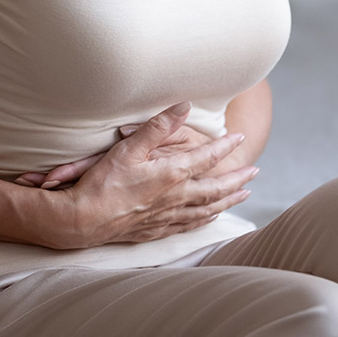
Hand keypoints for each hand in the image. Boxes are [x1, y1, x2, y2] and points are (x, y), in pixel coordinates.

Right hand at [25, 102, 258, 248]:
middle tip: (254, 172)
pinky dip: (205, 218)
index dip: (225, 146)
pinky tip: (209, 217)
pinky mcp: (157, 229)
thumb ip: (159, 126)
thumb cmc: (103, 182)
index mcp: (172, 174)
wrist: (83, 220)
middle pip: (216, 189)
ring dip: (228, 201)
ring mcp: (168, 216)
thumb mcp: (129, 147)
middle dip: (237, 179)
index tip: (238, 137)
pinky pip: (190, 224)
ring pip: (207, 209)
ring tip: (242, 195)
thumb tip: (184, 107)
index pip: (207, 158)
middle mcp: (176, 198)